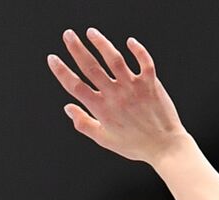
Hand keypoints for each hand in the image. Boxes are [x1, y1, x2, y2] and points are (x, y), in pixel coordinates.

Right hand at [47, 28, 188, 164]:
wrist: (166, 148)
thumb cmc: (135, 145)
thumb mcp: (105, 140)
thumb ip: (84, 124)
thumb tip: (67, 107)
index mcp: (101, 109)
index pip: (75, 86)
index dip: (61, 71)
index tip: (52, 58)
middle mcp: (116, 96)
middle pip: (91, 68)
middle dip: (77, 49)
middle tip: (68, 34)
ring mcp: (134, 89)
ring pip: (115, 60)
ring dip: (102, 44)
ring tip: (91, 32)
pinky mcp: (151, 85)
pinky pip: (145, 63)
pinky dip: (138, 50)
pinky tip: (130, 41)